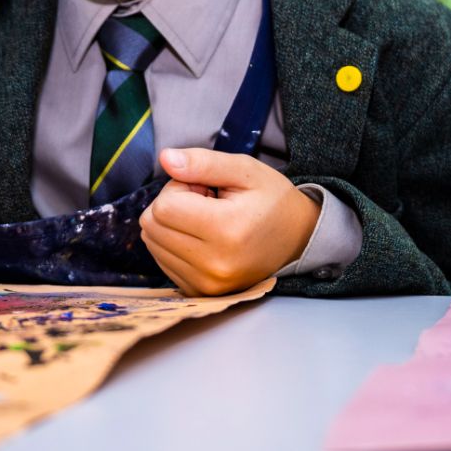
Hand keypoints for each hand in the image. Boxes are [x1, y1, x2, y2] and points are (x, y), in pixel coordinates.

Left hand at [138, 147, 319, 295]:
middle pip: (152, 226)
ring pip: (153, 244)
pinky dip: (174, 244)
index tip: (204, 187)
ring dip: (172, 225)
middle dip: (172, 205)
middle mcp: (214, 264)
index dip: (178, 187)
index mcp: (227, 231)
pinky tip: (202, 237)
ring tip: (205, 220)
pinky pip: (162, 261)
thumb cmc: (271, 200)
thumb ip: (203, 162)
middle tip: (204, 201)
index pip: (164, 206)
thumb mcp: (244, 170)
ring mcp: (207, 284)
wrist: (297, 240)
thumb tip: (165, 159)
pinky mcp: (200, 292)